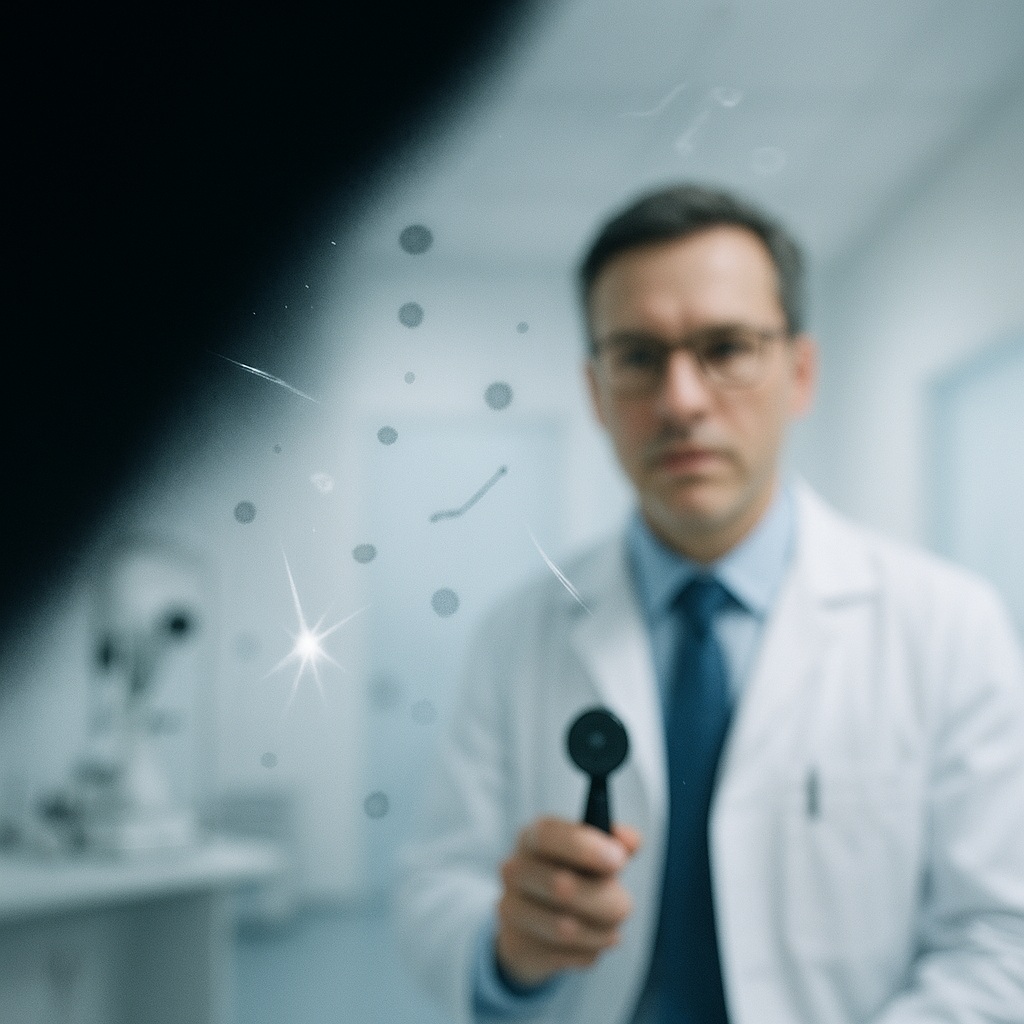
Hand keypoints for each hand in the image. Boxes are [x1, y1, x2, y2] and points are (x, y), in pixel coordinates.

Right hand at [495, 815, 642, 987]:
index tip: (620, 861)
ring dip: (602, 931)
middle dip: (606, 900)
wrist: (531, 922)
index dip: (584, 848)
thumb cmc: (570, 875)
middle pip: (562, 887)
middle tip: (626, 905)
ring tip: (612, 927)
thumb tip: (631, 840)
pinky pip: (566, 955)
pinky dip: (591, 951)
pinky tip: (591, 942)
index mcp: (532, 838)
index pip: (548, 836)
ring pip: (566, 929)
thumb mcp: (590, 852)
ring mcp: (512, 909)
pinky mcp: (519, 946)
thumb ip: (615, 842)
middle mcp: (515, 870)